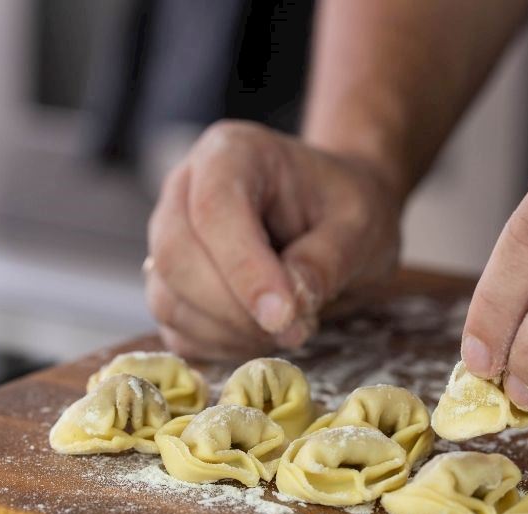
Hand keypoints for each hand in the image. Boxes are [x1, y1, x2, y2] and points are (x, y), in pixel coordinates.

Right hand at [145, 120, 402, 359]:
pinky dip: (218, 346)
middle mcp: (186, 189)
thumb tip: (287, 309)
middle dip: (232, 308)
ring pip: (168, 298)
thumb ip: (326, 261)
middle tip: (294, 330)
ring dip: (227, 332)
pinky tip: (262, 337)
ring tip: (287, 330)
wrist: (336, 217)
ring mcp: (170, 237)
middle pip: (175, 255)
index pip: (214, 210)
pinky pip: (176, 328)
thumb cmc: (347, 209)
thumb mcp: (360, 225)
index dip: (243, 269)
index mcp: (231, 153)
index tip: (284, 316)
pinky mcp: (172, 283)